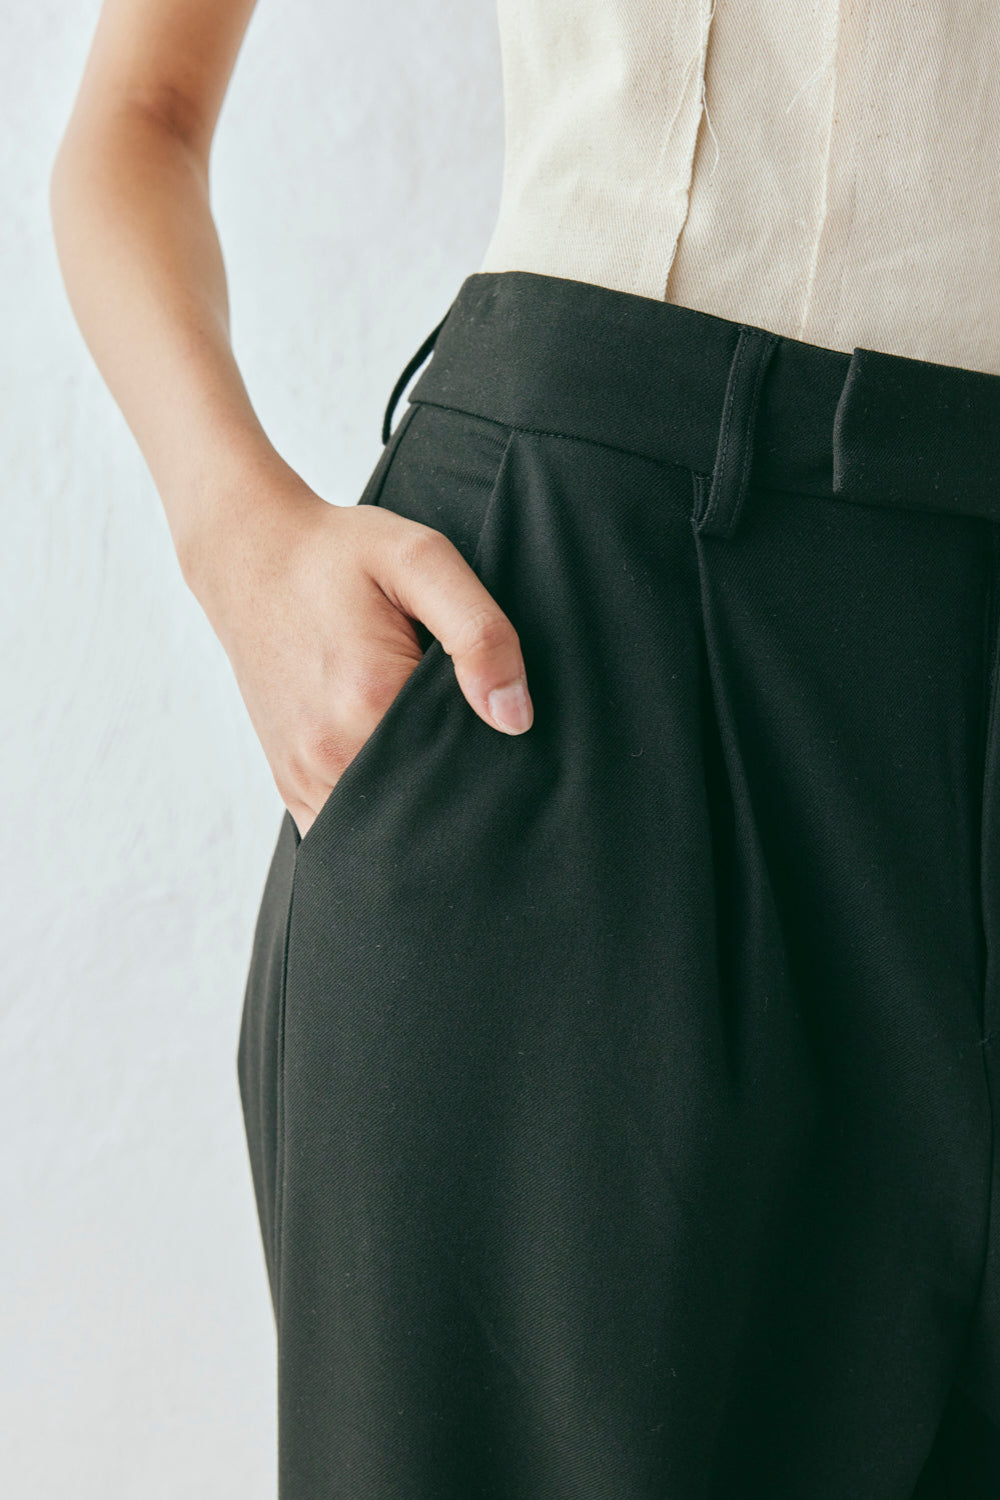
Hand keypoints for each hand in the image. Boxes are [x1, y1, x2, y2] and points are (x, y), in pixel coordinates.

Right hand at [184, 462, 533, 840]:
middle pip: (428, 801)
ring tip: (419, 734)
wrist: (249, 556)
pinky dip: (377, 808)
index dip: (491, 751)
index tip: (485, 715)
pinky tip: (388, 760)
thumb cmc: (337, 554)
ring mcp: (305, 776)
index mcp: (370, 700)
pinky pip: (348, 827)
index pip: (465, 769)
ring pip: (387, 825)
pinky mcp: (291, 785)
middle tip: (452, 717)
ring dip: (415, 798)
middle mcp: (330, 752)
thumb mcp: (422, 560)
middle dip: (456, 779)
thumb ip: (479, 634)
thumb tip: (514, 717)